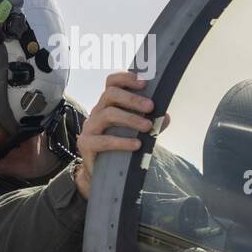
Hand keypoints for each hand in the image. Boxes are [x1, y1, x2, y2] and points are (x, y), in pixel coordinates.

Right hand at [74, 71, 167, 198]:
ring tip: (148, 127)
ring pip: (108, 114)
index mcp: (108, 104)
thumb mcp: (136, 132)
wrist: (100, 173)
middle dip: (132, 99)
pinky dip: (122, 142)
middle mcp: (97, 111)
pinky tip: (137, 145)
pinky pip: (104, 140)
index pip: (112, 82)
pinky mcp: (86, 144)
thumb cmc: (119, 147)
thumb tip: (165, 117)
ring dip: (130, 119)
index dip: (126, 78)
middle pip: (110, 94)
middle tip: (151, 107)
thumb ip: (150, 123)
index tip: (144, 82)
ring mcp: (90, 127)